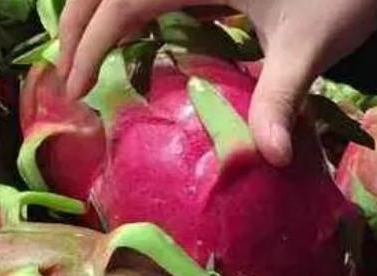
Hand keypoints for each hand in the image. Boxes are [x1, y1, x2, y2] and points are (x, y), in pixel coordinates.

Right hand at [57, 0, 376, 166]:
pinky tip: (134, 36)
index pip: (120, 3)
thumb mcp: (308, 45)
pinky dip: (132, 9)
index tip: (74, 89)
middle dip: (78, 23)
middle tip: (69, 76)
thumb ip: (280, 99)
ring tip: (86, 56)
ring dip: (99, 11)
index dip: (89, 43)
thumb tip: (266, 159)